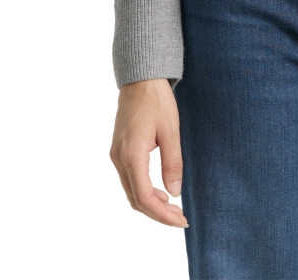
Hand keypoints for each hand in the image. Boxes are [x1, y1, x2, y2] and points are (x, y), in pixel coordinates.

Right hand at [110, 78, 188, 229]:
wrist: (140, 79)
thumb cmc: (157, 101)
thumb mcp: (171, 130)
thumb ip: (172, 163)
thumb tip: (174, 193)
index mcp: (132, 155)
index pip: (145, 198)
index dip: (163, 214)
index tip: (181, 219)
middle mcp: (119, 159)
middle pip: (135, 199)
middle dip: (157, 213)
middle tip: (180, 216)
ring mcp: (116, 155)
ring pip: (131, 191)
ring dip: (150, 203)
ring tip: (173, 206)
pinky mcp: (118, 150)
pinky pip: (129, 179)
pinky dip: (143, 190)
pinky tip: (160, 190)